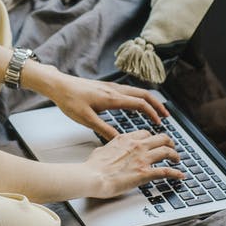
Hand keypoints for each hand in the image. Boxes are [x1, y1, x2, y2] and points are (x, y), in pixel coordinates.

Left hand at [23, 64, 169, 140]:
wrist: (58, 85)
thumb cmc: (70, 101)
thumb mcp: (86, 119)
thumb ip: (104, 130)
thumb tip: (120, 140)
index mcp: (112, 98)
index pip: (140, 103)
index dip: (152, 113)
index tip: (160, 123)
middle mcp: (115, 90)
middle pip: (143, 94)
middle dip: (157, 105)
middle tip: (166, 116)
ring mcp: (111, 87)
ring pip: (136, 91)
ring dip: (148, 100)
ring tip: (155, 111)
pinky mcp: (106, 87)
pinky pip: (128, 91)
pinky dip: (138, 97)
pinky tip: (136, 105)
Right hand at [83, 130, 183, 198]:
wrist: (92, 177)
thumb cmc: (93, 167)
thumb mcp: (101, 150)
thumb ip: (110, 148)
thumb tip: (108, 150)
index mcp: (126, 139)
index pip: (146, 133)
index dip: (153, 138)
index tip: (155, 142)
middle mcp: (137, 146)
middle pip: (161, 138)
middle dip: (169, 143)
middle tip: (171, 147)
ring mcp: (142, 158)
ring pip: (167, 151)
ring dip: (175, 155)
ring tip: (177, 159)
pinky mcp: (145, 173)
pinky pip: (166, 171)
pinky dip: (175, 173)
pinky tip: (180, 175)